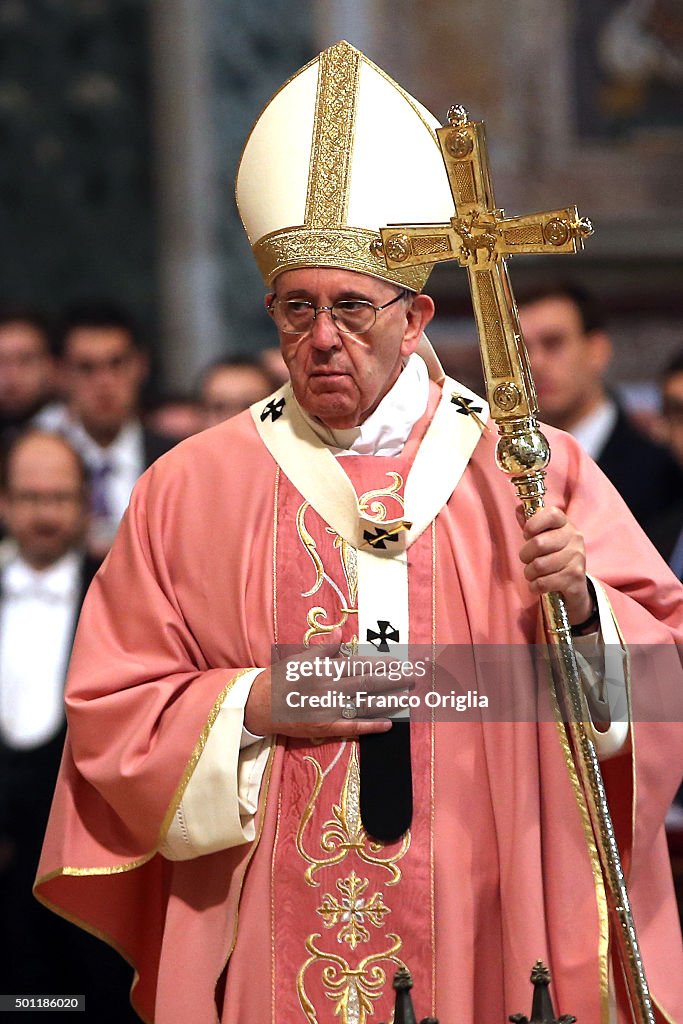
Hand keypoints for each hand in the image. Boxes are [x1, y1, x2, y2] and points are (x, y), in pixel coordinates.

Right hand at [244, 630, 403, 739]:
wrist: (260, 705)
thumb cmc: (282, 678)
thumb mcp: (301, 657)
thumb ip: (324, 646)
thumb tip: (342, 631)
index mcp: (325, 669)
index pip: (359, 664)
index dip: (381, 664)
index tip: (399, 662)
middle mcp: (329, 689)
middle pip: (367, 683)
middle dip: (392, 680)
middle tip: (413, 677)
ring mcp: (328, 710)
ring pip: (364, 705)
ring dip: (388, 701)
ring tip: (408, 698)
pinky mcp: (325, 728)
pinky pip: (352, 727)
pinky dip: (371, 726)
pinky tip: (388, 723)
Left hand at [518, 506, 591, 624]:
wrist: (574, 585)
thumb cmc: (553, 556)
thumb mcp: (543, 537)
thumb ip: (530, 523)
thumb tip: (519, 509)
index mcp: (566, 524)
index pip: (551, 514)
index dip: (533, 524)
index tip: (527, 534)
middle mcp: (574, 538)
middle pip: (538, 543)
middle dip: (525, 555)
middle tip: (528, 560)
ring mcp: (577, 558)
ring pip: (539, 565)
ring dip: (529, 573)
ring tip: (534, 573)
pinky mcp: (575, 578)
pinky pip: (543, 583)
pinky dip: (534, 586)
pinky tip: (539, 584)